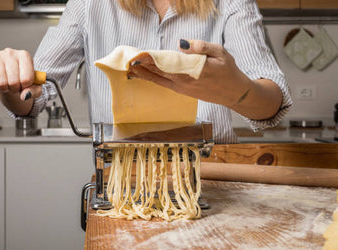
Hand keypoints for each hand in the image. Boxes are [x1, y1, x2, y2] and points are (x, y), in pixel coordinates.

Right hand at [0, 48, 41, 100]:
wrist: (10, 76)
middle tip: (15, 85)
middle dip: (15, 89)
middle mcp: (10, 52)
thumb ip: (34, 92)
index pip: (26, 79)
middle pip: (13, 82)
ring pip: (1, 83)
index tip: (25, 84)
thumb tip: (24, 96)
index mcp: (25, 56)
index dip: (25, 87)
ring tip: (7, 84)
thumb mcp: (34, 87)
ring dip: (5, 89)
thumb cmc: (23, 80)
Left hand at [127, 39, 251, 107]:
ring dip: (144, 75)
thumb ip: (201, 47)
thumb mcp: (220, 53)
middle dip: (143, 66)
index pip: (167, 63)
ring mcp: (182, 89)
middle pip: (159, 73)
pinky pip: (164, 85)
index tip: (138, 54)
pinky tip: (144, 77)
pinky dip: (152, 80)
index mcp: (192, 71)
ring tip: (130, 69)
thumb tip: (181, 44)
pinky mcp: (183, 92)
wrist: (234, 93)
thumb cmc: (228, 71)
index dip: (151, 59)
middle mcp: (184, 82)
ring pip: (159, 80)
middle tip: (128, 61)